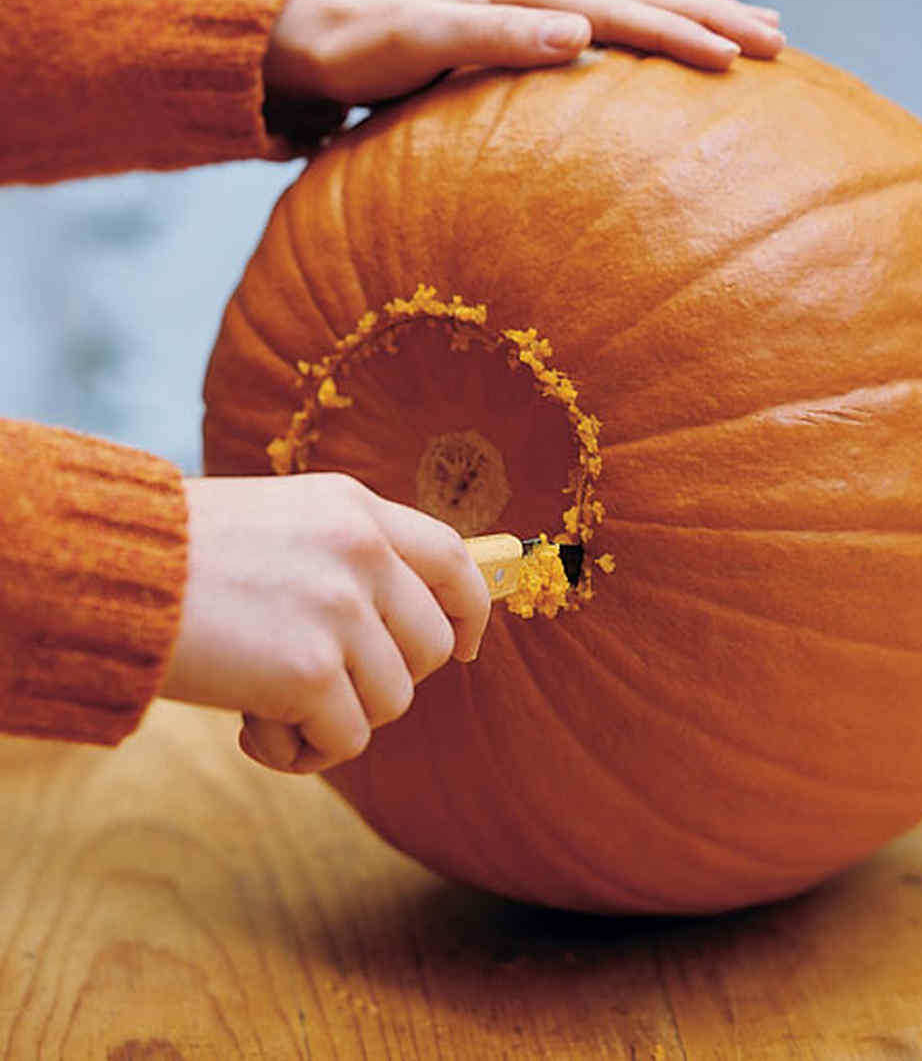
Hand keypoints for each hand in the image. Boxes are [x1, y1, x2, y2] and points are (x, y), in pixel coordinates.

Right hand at [162, 474, 489, 773]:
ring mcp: (340, 609)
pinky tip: (252, 731)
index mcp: (355, 509)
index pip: (453, 557)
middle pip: (430, 646)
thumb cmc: (182, 555)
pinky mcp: (310, 672)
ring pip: (392, 701)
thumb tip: (394, 629)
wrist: (110, 567)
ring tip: (270, 707)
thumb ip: (345, 558)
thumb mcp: (283, 523)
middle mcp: (361, 551)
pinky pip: (345, 741)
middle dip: (385, 681)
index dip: (470, 612)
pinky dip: (303, 753)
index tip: (465, 649)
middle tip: (322, 687)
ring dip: (336, 720)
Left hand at [263, 0, 783, 108]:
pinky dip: (657, 25)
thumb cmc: (364, 54)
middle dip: (713, 17)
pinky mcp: (527, 14)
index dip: (682, 34)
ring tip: (758, 30)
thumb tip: (582, 35)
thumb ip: (497, 39)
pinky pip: (611, 16)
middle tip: (779, 42)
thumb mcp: (420, 44)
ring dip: (697, 14)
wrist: (319, 39)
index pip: (622, 12)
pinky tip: (680, 39)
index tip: (738, 61)